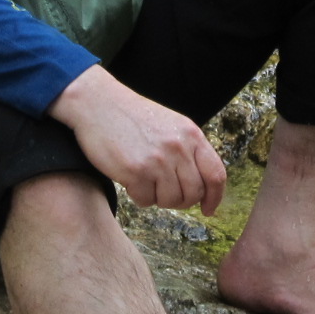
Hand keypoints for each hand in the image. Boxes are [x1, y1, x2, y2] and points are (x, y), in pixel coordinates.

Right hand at [50, 65, 226, 215]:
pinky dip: (139, 196)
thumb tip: (202, 185)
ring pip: (171, 200)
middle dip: (182, 201)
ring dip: (159, 198)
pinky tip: (131, 181)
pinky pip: (146, 200)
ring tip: (146, 182)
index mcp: (192, 135)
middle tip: (166, 194)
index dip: (215, 198)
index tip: (208, 210)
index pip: (216, 174)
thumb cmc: (133, 117)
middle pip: (194, 193)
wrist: (98, 103)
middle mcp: (178, 148)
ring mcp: (158, 160)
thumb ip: (189, 150)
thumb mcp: (172, 126)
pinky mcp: (136, 171)